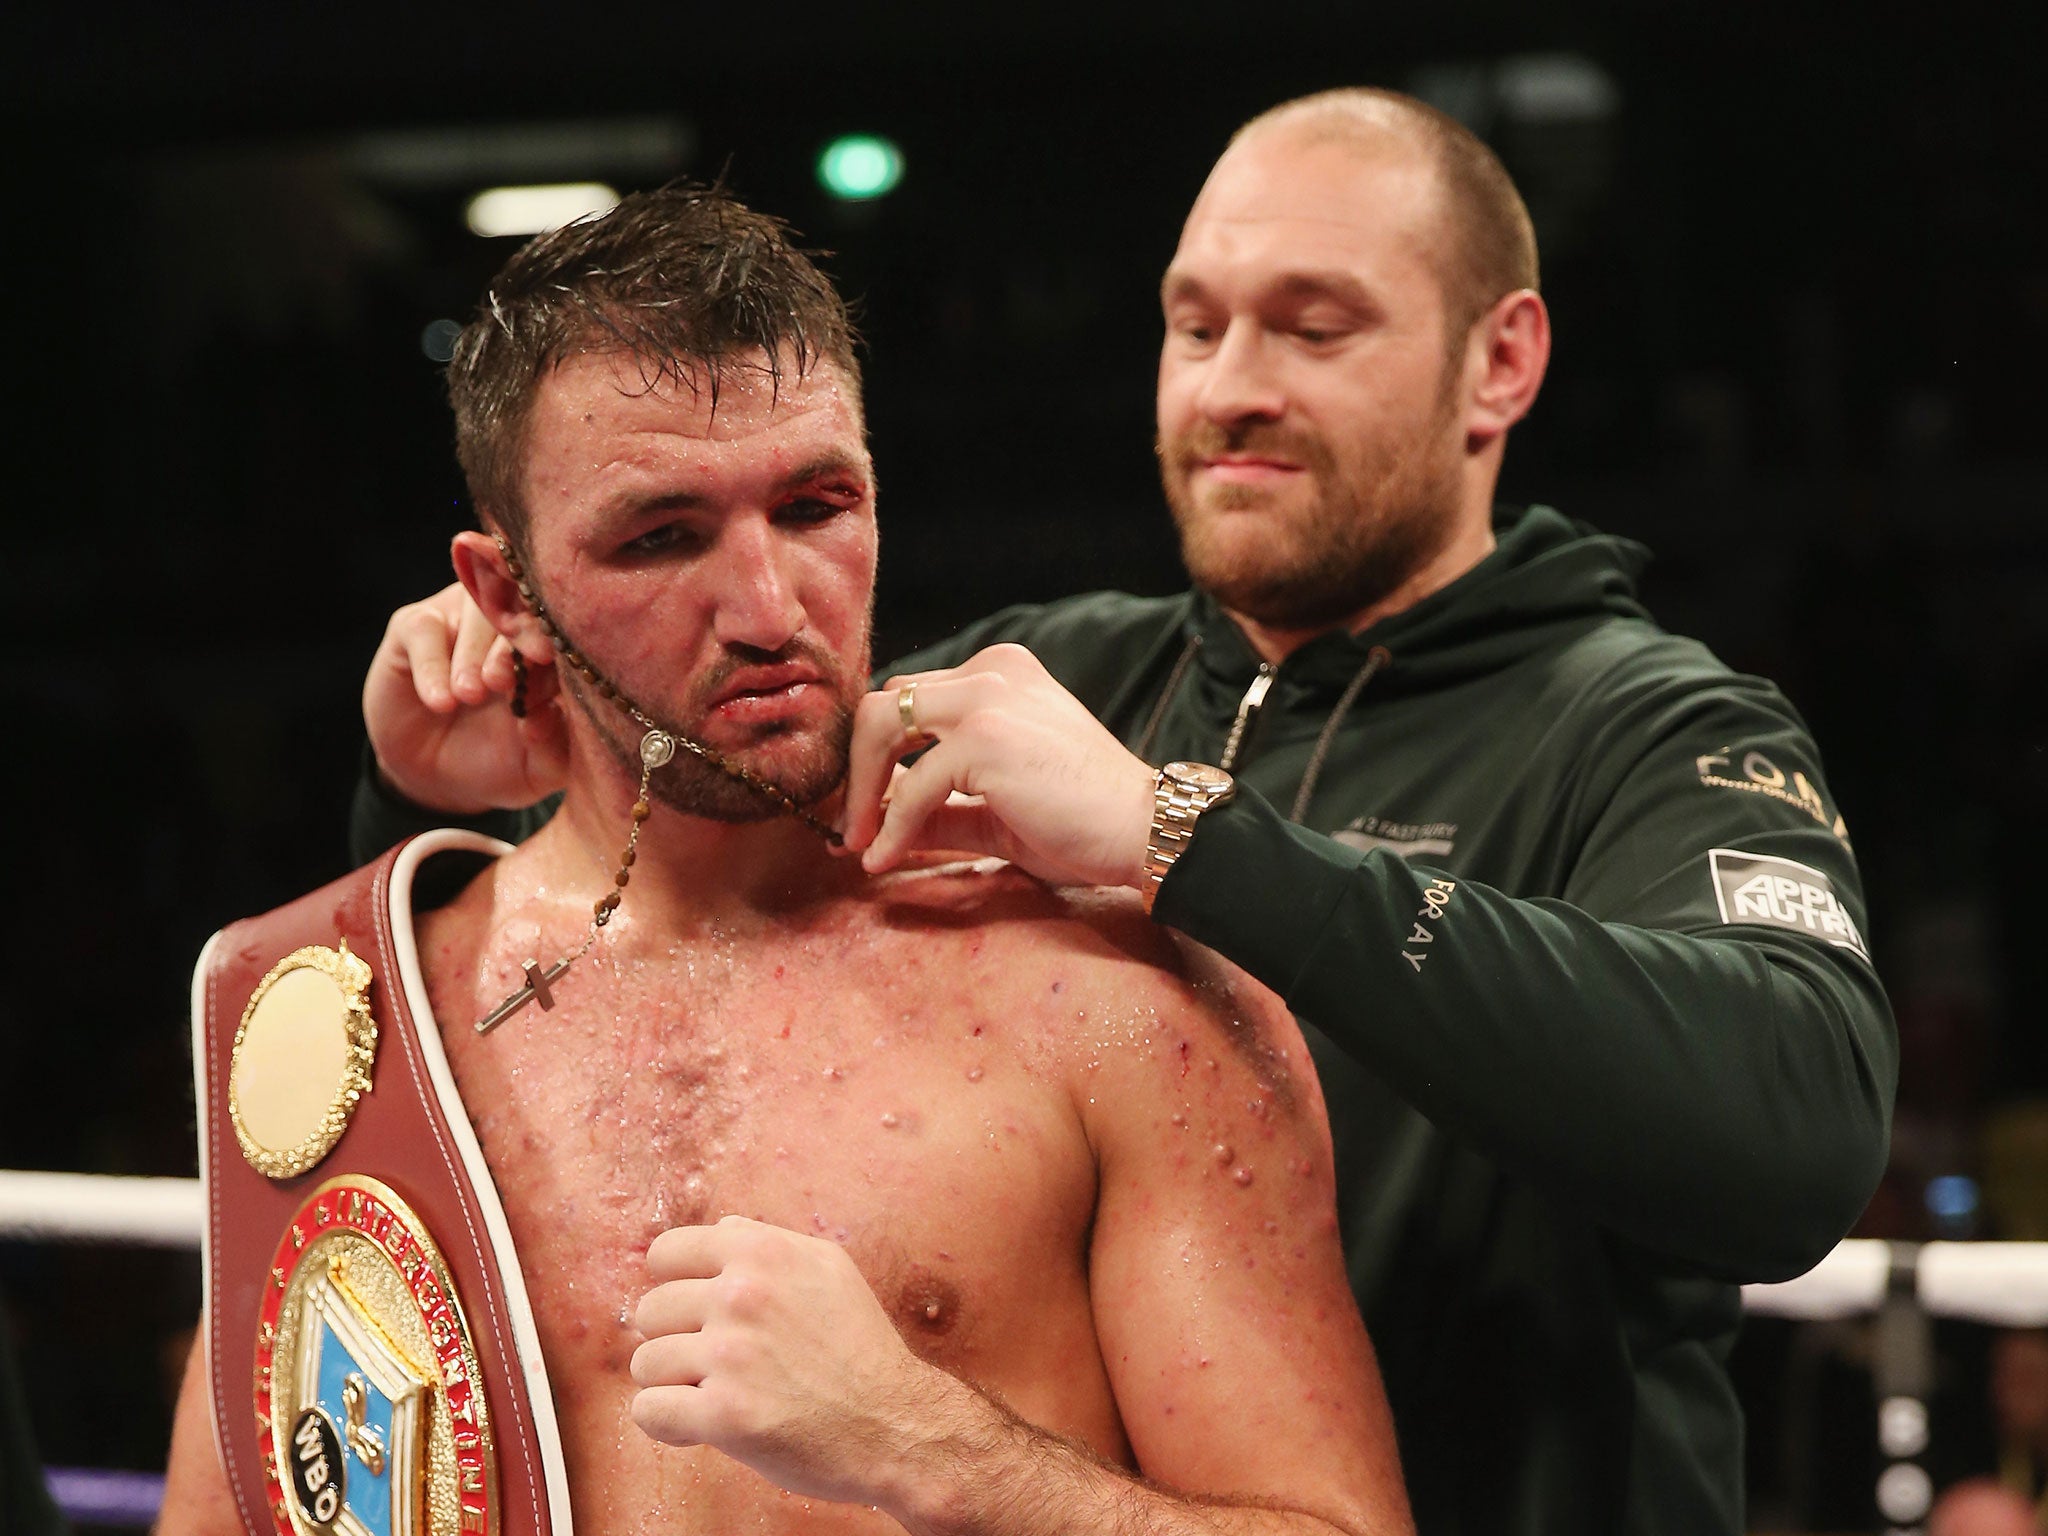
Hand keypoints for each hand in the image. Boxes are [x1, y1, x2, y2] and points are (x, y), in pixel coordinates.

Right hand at [362, 582, 569, 813]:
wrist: (435, 778)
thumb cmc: (499, 762)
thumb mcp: (536, 768)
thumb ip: (555, 745)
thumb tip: (551, 714)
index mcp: (549, 651)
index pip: (560, 637)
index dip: (555, 656)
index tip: (548, 687)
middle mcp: (509, 625)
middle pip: (519, 613)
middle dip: (513, 649)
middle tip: (504, 682)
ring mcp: (463, 620)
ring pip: (474, 611)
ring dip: (472, 655)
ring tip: (469, 695)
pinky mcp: (414, 627)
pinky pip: (424, 629)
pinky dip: (432, 666)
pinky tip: (441, 702)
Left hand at [630, 1216, 957, 1508]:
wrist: (895, 1422)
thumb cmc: (860, 1347)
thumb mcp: (828, 1268)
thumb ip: (768, 1242)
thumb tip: (720, 1228)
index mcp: (761, 1252)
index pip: (665, 1253)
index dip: (673, 1285)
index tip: (692, 1311)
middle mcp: (741, 1295)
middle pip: (649, 1311)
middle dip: (674, 1337)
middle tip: (713, 1361)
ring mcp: (730, 1355)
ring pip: (645, 1364)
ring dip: (673, 1384)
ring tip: (714, 1392)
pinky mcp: (724, 1414)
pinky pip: (649, 1411)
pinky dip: (668, 1422)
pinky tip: (701, 1423)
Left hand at [840, 644, 1156, 887]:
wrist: (1144, 831)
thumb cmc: (1083, 822)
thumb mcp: (996, 811)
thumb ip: (939, 810)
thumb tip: (873, 831)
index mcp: (1000, 673)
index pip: (910, 700)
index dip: (878, 755)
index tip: (865, 807)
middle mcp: (990, 671)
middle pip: (884, 706)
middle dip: (859, 770)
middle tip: (851, 827)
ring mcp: (986, 698)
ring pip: (881, 730)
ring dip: (863, 793)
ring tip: (858, 844)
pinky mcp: (983, 738)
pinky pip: (912, 785)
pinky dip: (891, 826)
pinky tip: (885, 859)